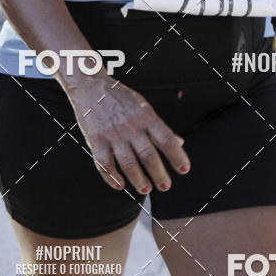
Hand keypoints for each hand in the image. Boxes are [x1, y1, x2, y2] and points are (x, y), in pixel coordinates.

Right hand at [67, 71, 189, 193]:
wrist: (91, 86)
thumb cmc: (120, 98)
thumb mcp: (143, 107)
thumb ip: (159, 127)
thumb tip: (179, 142)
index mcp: (146, 116)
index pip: (166, 139)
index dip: (177, 156)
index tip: (184, 169)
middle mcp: (130, 126)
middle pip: (148, 155)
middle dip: (159, 174)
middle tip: (165, 186)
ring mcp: (112, 134)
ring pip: (128, 163)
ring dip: (138, 180)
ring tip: (146, 189)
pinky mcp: (95, 140)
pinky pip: (104, 164)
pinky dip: (112, 178)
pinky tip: (119, 184)